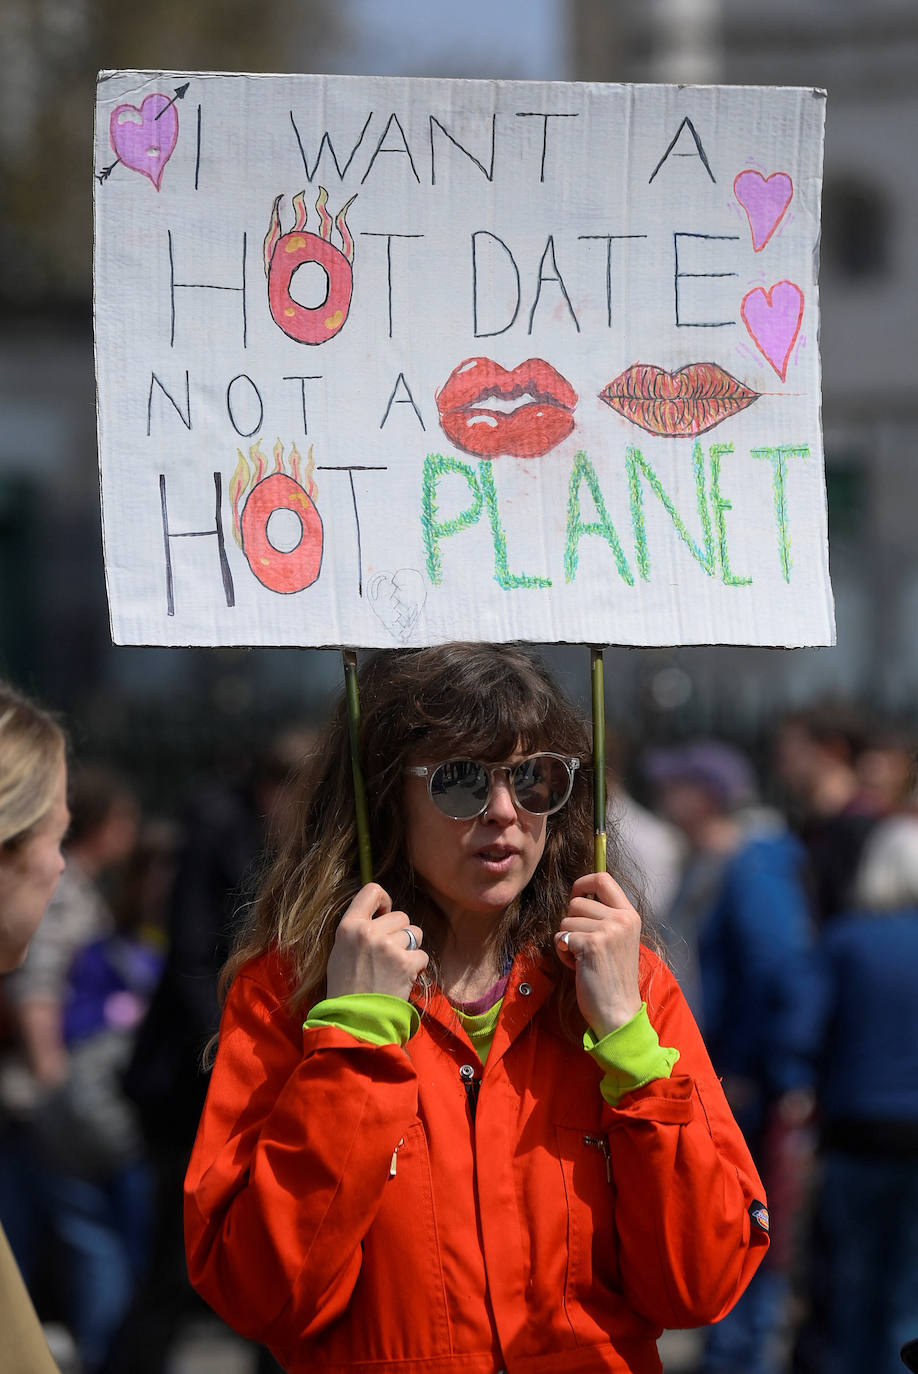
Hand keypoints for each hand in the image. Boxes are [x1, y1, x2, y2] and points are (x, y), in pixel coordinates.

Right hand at [326, 883, 427, 1000]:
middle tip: (388, 955)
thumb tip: (382, 914)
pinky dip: (416, 967)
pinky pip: (422, 955)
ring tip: (394, 967)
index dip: (384, 900)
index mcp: (349, 926)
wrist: (354, 1019)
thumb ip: (360, 929)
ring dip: (410, 949)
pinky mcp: (406, 963)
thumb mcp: (341, 950)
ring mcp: (388, 947)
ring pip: (415, 934)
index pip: (371, 890)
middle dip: (400, 933)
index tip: (384, 914)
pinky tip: (402, 979)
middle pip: (401, 916)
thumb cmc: (346, 986)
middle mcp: (368, 932)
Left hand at [554, 873, 642, 1037]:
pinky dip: (563, 953)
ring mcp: (608, 931)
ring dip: (567, 940)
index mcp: (630, 915)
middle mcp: (621, 919)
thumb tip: (579, 894)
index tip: (576, 895)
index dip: (583, 882)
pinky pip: (560, 937)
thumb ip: (605, 917)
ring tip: (583, 959)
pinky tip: (578, 967)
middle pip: (577, 901)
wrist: (618, 1012)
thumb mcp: (617, 940)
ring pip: (566, 921)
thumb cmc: (612, 977)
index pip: (603, 878)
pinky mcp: (591, 945)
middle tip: (583, 945)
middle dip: (571, 922)